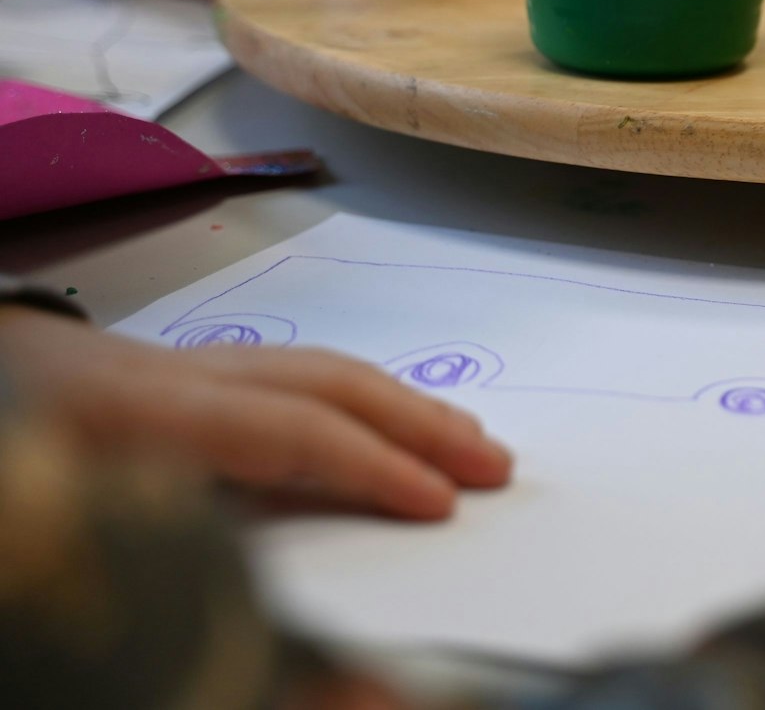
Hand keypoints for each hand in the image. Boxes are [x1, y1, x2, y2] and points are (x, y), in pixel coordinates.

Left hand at [0, 304, 511, 519]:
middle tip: (494, 468)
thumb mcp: (71, 533)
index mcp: (132, 411)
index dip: (370, 468)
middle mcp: (162, 374)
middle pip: (319, 382)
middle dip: (418, 424)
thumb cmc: (7, 457)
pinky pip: (287, 373)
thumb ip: (185, 551)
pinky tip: (392, 423)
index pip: (284, 431)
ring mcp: (165, 365)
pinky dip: (358, 398)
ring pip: (311, 368)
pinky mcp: (164, 374)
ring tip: (471, 443)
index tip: (441, 507)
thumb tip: (285, 620)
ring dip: (403, 405)